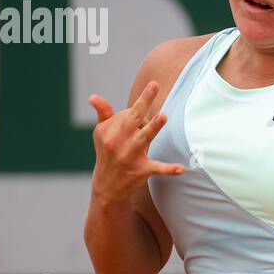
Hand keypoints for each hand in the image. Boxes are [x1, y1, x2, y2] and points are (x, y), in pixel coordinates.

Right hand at [87, 81, 183, 205]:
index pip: (128, 114)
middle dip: (143, 102)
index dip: (139, 114)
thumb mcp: (101, 134)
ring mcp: (129, 157)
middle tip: (154, 86)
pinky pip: (157, 168)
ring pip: (143, 139)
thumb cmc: (108, 154)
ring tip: (163, 116)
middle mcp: (117, 142)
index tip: (141, 120)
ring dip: (153, 128)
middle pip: (132, 119)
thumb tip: (93, 96)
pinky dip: (169, 169)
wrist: (107, 187)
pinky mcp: (141, 171)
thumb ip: (103, 114)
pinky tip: (180, 168)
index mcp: (109, 131)